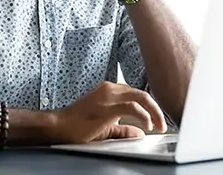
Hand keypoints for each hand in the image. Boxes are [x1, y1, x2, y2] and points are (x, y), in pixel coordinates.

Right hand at [51, 82, 167, 143]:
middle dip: (156, 109)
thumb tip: (139, 133)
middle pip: (142, 94)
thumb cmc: (78, 125)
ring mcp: (109, 95)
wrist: (59, 126)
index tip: (157, 119)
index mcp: (110, 90)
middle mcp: (111, 88)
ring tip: (159, 125)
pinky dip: (144, 115)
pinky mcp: (108, 105)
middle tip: (163, 124)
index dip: (150, 107)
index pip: (137, 94)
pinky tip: (148, 125)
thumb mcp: (105, 127)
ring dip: (154, 112)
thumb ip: (123, 128)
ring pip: (141, 97)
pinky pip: (133, 107)